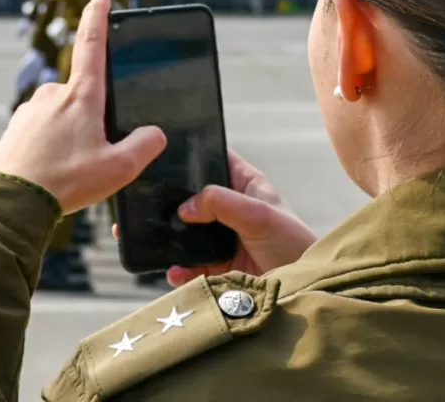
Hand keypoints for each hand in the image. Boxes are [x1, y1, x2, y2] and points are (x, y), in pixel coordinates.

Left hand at [0, 0, 166, 212]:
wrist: (9, 201)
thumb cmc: (65, 182)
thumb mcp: (120, 168)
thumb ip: (145, 146)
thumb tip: (155, 133)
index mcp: (82, 96)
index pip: (92, 44)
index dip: (98, 17)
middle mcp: (53, 95)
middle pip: (84, 95)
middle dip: (94, 118)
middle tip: (96, 154)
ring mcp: (31, 111)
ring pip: (63, 115)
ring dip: (72, 136)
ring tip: (73, 170)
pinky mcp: (16, 129)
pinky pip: (43, 132)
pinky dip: (52, 147)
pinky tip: (54, 172)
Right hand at [114, 149, 316, 284]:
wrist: (303, 290)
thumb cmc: (294, 243)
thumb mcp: (260, 215)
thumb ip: (222, 203)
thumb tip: (184, 206)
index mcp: (245, 185)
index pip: (213, 160)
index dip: (191, 155)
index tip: (161, 154)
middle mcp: (231, 209)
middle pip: (192, 199)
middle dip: (168, 203)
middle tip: (140, 203)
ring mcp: (223, 238)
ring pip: (186, 234)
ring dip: (168, 238)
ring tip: (145, 239)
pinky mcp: (218, 267)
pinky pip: (189, 266)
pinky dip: (179, 270)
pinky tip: (174, 272)